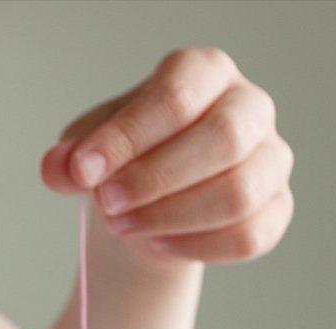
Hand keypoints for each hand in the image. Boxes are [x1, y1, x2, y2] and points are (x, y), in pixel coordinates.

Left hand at [41, 47, 293, 264]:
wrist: (153, 195)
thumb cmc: (128, 156)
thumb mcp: (91, 148)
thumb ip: (72, 156)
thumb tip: (59, 168)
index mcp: (205, 73)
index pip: (177, 97)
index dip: (128, 137)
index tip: (83, 172)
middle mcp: (249, 108)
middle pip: (224, 139)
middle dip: (156, 179)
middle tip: (106, 205)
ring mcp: (270, 159)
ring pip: (239, 194)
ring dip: (171, 218)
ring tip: (124, 227)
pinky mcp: (276, 208)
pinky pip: (249, 236)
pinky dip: (196, 248)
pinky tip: (157, 246)